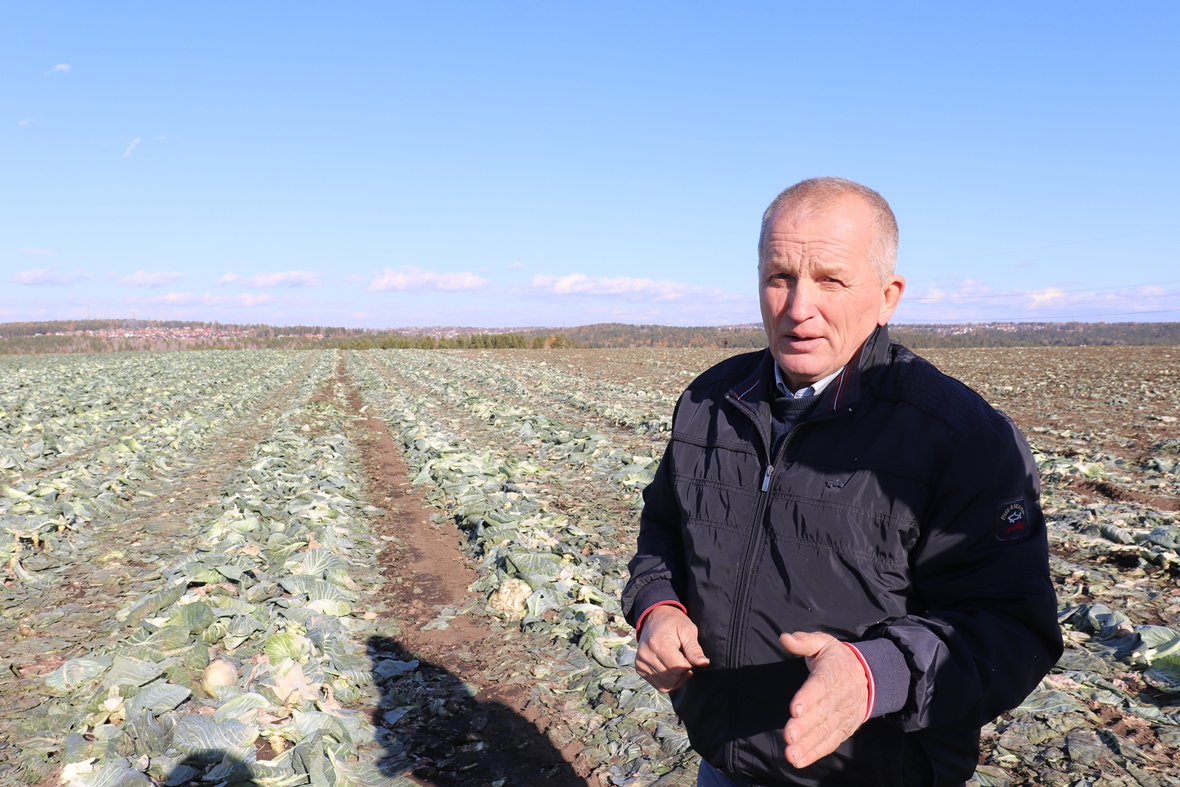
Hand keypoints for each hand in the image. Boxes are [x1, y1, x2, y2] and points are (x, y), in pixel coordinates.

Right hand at [635, 605, 709, 692]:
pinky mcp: (639, 669)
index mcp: (658, 644)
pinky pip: (659, 686)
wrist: (655, 618)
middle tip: (685, 659)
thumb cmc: (674, 623)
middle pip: (673, 678)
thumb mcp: (688, 630)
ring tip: (678, 664)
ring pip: (666, 685)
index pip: (679, 668)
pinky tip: (672, 670)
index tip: (689, 655)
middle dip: (683, 672)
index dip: (689, 665)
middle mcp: (646, 655)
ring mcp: (640, 663)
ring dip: (677, 679)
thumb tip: (704, 663)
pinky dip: (669, 682)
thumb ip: (694, 649)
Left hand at [779, 631, 867, 768]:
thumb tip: (784, 638)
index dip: (808, 697)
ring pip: (826, 730)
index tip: (794, 708)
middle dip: (805, 725)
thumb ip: (804, 641)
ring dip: (808, 744)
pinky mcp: (844, 729)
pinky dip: (815, 752)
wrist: (870, 675)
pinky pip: (830, 742)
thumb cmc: (837, 659)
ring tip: (791, 754)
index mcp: (834, 672)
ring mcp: (844, 715)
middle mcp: (841, 695)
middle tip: (788, 736)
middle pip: (823, 712)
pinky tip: (799, 760)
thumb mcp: (823, 643)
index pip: (820, 685)